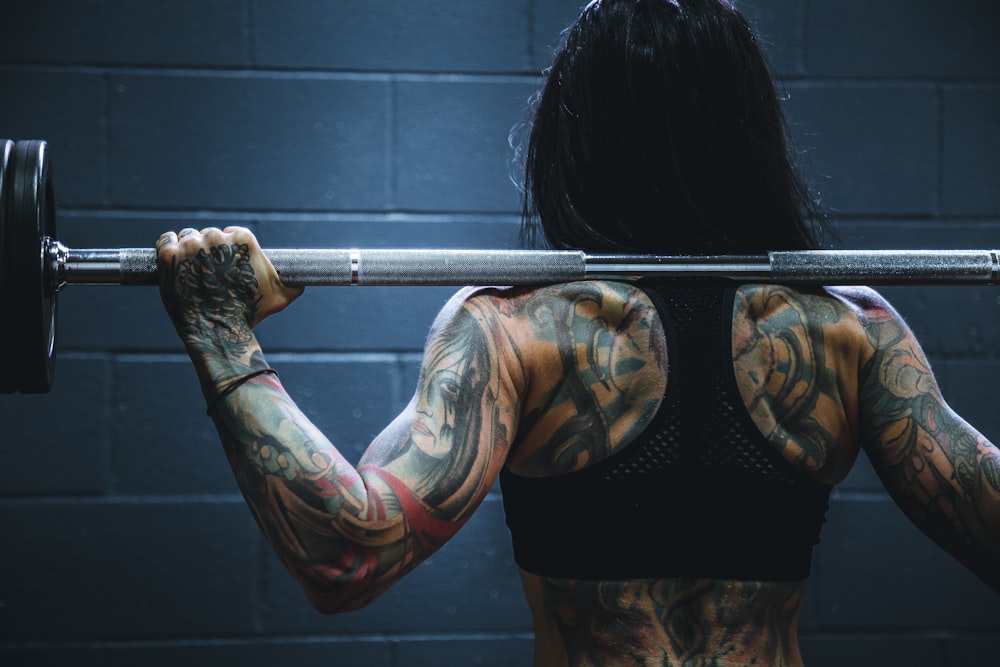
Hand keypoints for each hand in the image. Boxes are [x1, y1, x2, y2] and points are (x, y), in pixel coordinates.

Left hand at [156, 226, 302, 341]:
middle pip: (208, 234)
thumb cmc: (248, 313)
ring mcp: (191, 245)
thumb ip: (293, 284)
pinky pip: (165, 240)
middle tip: (207, 271)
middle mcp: (216, 237)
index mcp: (243, 239)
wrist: (217, 330)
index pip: (231, 232)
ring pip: (187, 236)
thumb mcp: (280, 297)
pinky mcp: (169, 255)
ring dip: (187, 249)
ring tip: (190, 270)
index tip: (224, 262)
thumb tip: (302, 282)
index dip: (228, 247)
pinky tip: (173, 261)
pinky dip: (167, 247)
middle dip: (207, 249)